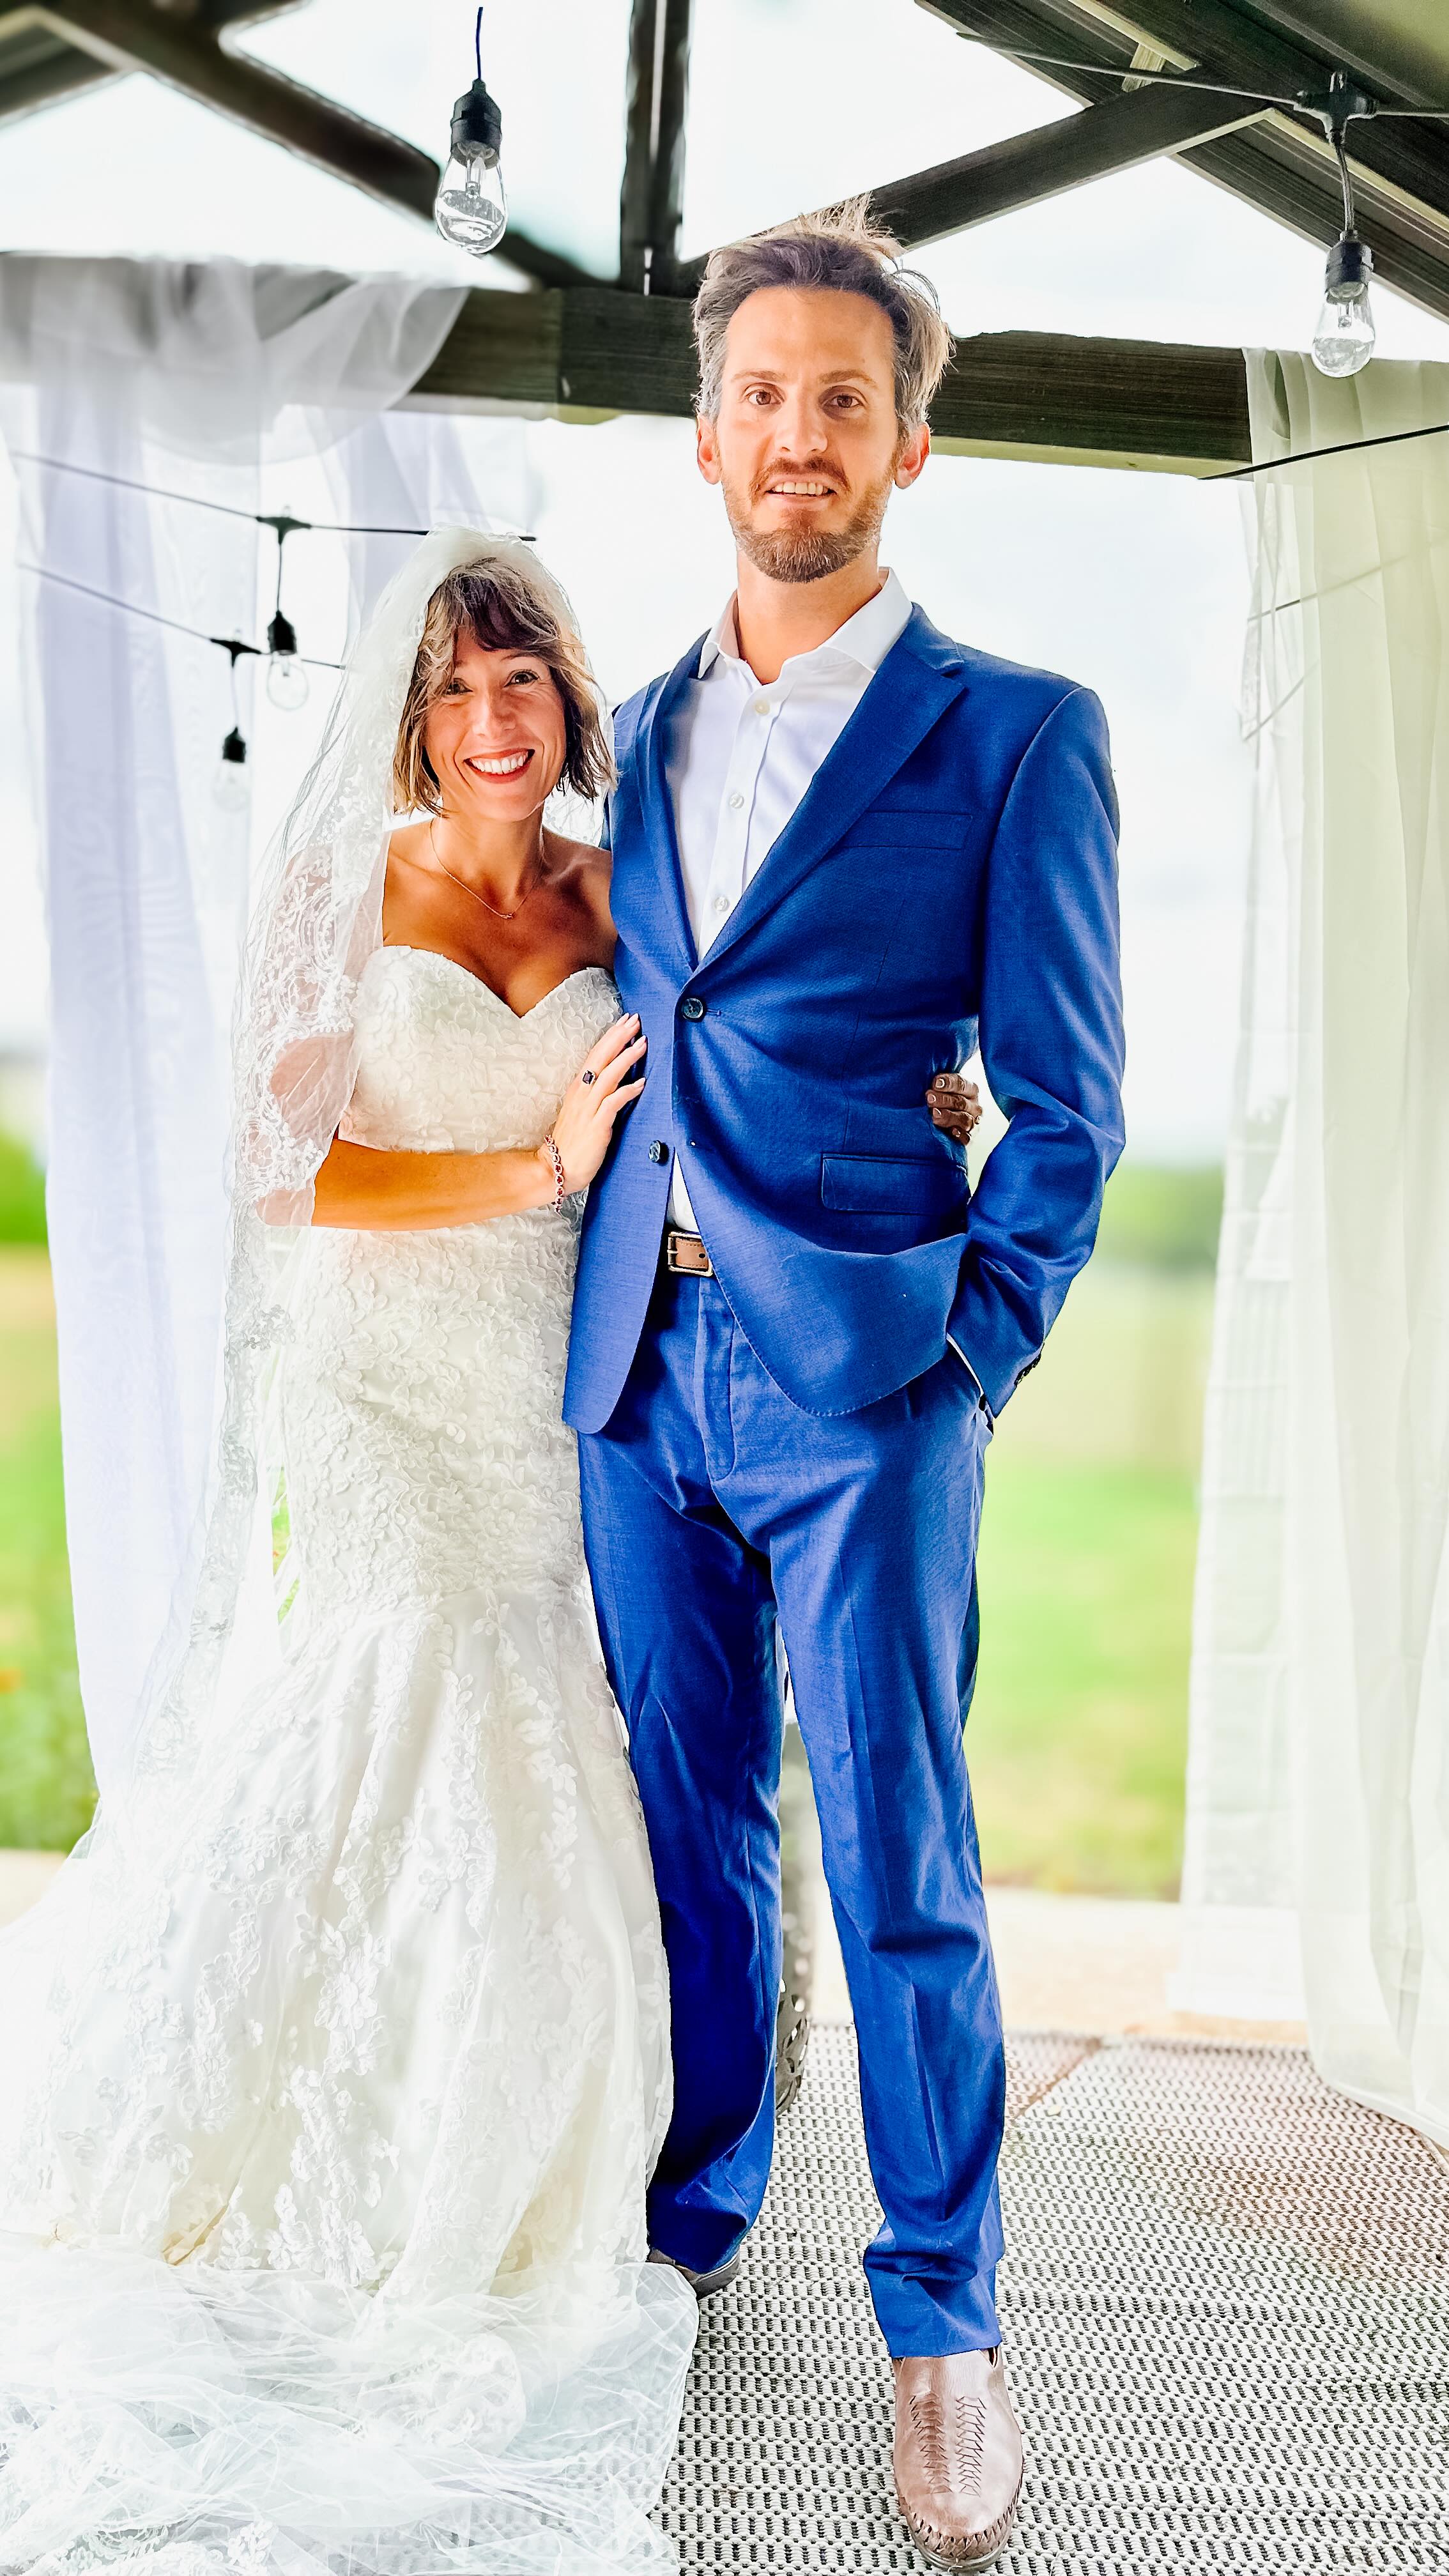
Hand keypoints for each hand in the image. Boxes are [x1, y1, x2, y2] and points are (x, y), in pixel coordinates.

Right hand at [544, 1014, 647, 1193]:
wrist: (556, 1169)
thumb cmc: (571, 1143)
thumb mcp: (581, 1112)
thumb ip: (595, 1095)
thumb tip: (614, 1081)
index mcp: (578, 1088)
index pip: (595, 1055)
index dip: (610, 1037)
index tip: (624, 1022)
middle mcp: (582, 1094)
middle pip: (601, 1058)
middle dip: (618, 1037)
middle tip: (634, 1020)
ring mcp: (588, 1109)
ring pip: (608, 1076)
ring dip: (626, 1058)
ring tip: (642, 1043)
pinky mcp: (596, 1126)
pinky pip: (613, 1103)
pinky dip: (627, 1091)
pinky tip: (642, 1083)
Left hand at [927, 1069, 982, 1146]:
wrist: (944, 1126)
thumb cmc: (941, 1103)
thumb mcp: (941, 1091)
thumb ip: (938, 1085)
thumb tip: (931, 1082)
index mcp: (970, 1090)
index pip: (962, 1084)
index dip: (949, 1083)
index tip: (935, 1083)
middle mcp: (974, 1106)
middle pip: (961, 1102)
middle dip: (944, 1100)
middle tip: (929, 1099)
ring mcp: (973, 1123)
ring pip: (964, 1119)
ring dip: (948, 1116)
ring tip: (934, 1114)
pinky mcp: (969, 1138)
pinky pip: (967, 1137)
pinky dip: (960, 1135)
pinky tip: (951, 1131)